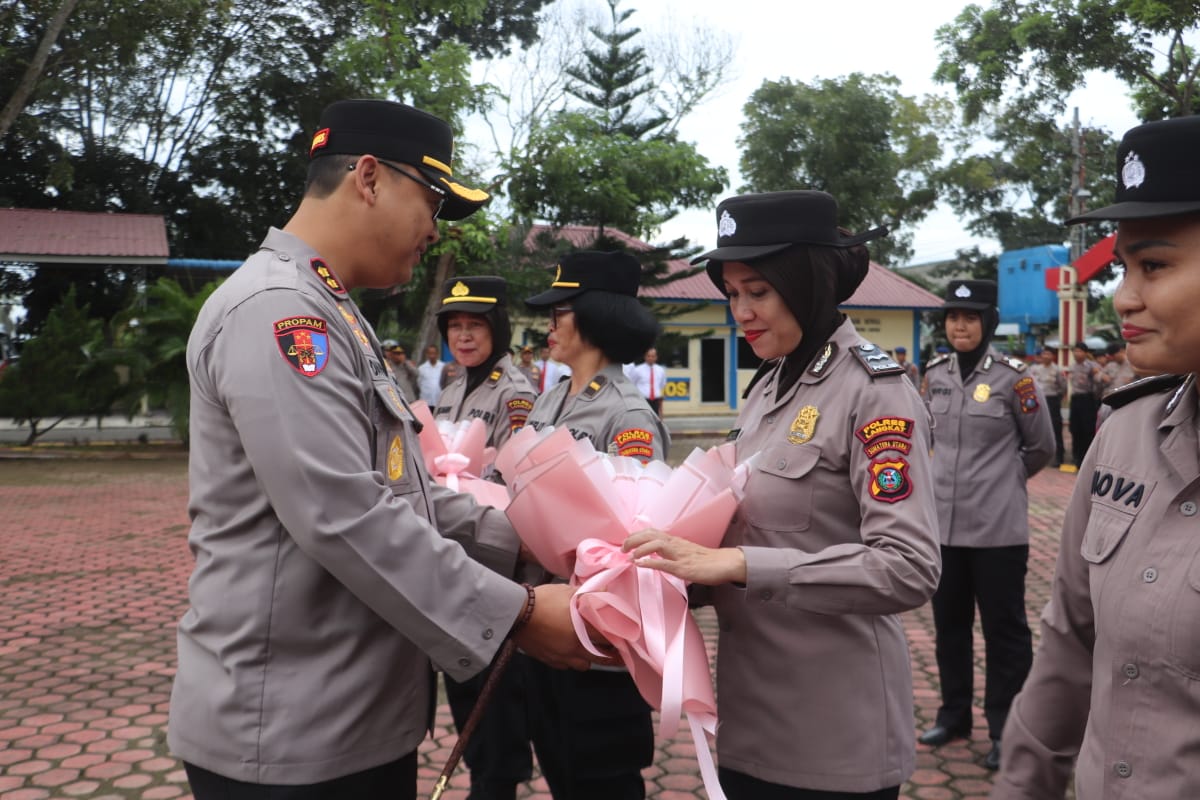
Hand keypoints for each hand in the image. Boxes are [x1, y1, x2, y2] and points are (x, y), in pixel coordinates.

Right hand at [510, 584, 615, 670]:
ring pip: (584, 665)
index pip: (610, 638)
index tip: (629, 640)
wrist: (516, 613)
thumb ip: (587, 595)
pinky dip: (572, 660)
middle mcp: (575, 646)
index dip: (621, 639)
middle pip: (602, 657)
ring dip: (591, 659)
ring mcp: (562, 656)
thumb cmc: (542, 600)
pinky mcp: (549, 660)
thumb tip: (604, 591)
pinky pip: (566, 666)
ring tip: (593, 651)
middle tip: (620, 652)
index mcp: (582, 629)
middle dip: (613, 656)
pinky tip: (571, 652)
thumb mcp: (567, 592)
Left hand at [622, 530, 745, 585]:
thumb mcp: (685, 552)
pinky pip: (664, 563)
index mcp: (675, 541)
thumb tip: (656, 556)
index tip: (626, 542)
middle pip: (650, 535)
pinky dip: (649, 562)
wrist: (725, 563)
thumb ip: (671, 552)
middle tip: (622, 547)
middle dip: (633, 539)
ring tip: (629, 555)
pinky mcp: (683, 567)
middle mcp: (675, 544)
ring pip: (656, 545)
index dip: (637, 535)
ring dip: (639, 549)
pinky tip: (639, 564)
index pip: (652, 532)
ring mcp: (679, 555)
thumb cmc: (706, 560)